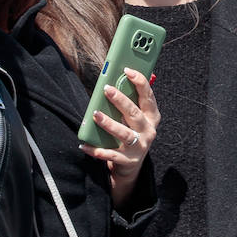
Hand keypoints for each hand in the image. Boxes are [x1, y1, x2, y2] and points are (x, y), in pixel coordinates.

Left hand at [79, 68, 158, 201]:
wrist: (130, 165)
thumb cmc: (130, 133)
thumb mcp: (133, 118)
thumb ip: (127, 101)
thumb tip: (112, 82)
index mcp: (151, 116)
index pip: (148, 96)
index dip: (140, 82)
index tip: (127, 70)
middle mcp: (148, 131)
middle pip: (134, 113)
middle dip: (121, 100)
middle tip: (107, 89)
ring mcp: (139, 147)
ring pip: (124, 133)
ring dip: (109, 123)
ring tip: (96, 114)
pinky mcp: (128, 161)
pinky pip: (111, 154)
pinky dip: (96, 150)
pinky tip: (84, 145)